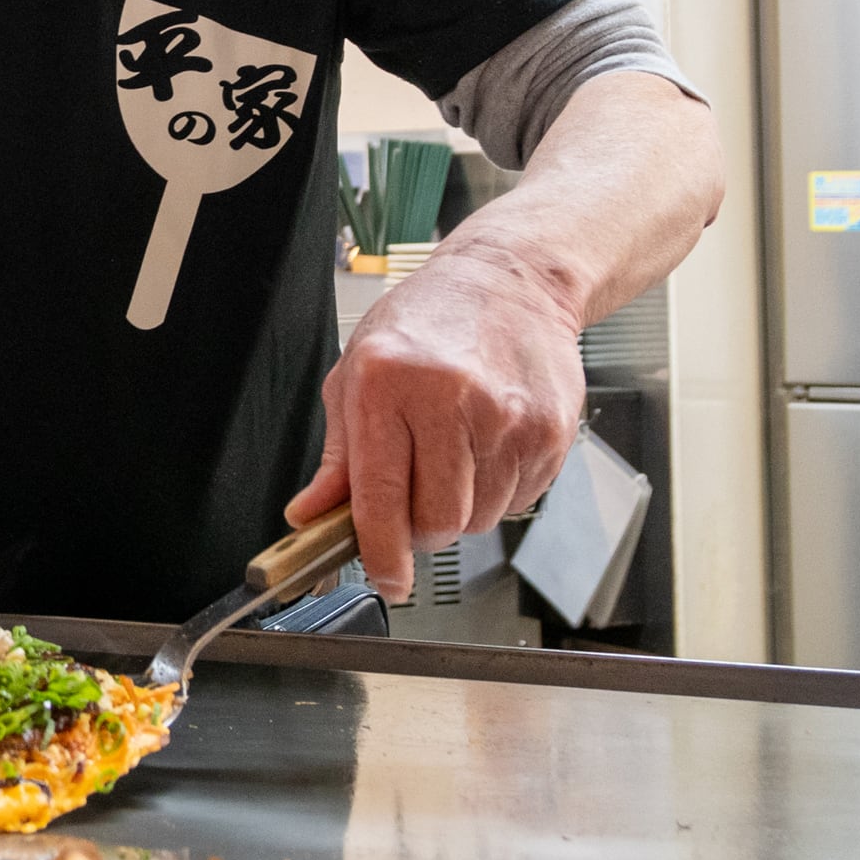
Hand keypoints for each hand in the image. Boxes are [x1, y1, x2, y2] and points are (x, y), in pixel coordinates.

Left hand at [285, 242, 583, 600]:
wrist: (508, 282)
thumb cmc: (425, 323)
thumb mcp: (357, 375)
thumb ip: (337, 456)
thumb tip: (310, 516)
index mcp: (387, 386)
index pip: (381, 498)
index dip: (381, 553)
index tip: (385, 578)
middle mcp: (449, 400)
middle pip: (437, 521)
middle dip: (421, 528)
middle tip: (414, 497)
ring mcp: (507, 417)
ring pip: (479, 518)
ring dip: (461, 508)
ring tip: (453, 453)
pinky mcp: (550, 431)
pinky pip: (517, 500)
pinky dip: (497, 490)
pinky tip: (487, 444)